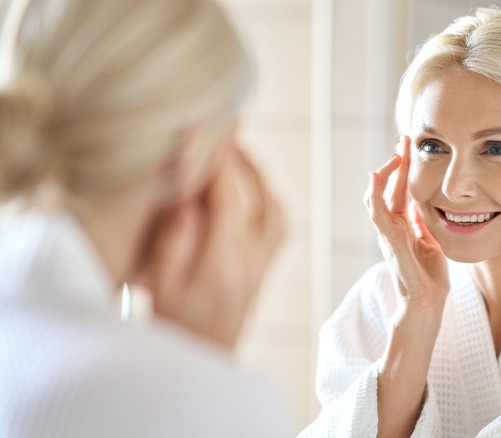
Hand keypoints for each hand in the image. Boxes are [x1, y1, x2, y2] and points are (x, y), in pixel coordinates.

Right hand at [136, 143, 283, 349]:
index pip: (225, 194)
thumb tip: (190, 196)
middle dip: (239, 158)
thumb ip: (173, 239)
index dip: (215, 155)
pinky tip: (248, 191)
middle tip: (221, 131)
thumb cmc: (171, 326)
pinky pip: (279, 226)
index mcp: (224, 259)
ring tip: (234, 156)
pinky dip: (267, 199)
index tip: (207, 123)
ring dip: (258, 177)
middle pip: (257, 195)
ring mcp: (263, 265)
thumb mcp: (159, 286)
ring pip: (275, 208)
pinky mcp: (264, 271)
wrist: (199, 364)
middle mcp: (253, 259)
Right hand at [364, 136, 449, 314]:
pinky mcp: (389, 240)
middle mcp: (391, 227)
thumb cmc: (429, 277)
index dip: (403, 169)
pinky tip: (377, 176)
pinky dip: (374, 193)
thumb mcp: (431, 242)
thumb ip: (423, 224)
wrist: (427, 302)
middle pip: (387, 187)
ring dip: (385, 172)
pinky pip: (376, 212)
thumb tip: (422, 205)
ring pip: (376, 196)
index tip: (411, 148)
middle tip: (406, 139)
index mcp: (402, 226)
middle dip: (395, 163)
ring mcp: (387, 233)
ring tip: (397, 153)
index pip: (398, 190)